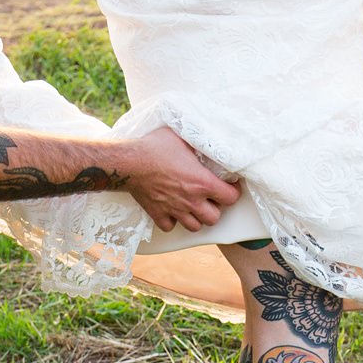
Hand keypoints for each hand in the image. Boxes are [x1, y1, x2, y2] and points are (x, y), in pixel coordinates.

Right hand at [124, 127, 241, 231]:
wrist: (128, 162)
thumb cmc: (155, 146)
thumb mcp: (182, 136)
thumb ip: (199, 140)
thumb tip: (210, 135)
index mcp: (202, 182)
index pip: (231, 197)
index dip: (233, 191)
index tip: (229, 185)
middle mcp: (191, 200)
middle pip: (214, 218)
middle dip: (215, 208)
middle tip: (210, 198)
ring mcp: (174, 210)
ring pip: (195, 227)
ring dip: (197, 218)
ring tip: (193, 206)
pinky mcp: (158, 214)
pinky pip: (170, 227)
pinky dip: (173, 221)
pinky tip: (172, 210)